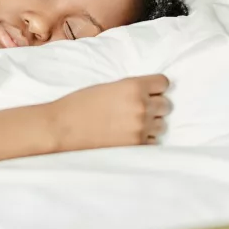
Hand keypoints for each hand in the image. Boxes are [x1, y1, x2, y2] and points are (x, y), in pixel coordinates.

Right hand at [49, 75, 171, 151]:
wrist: (61, 127)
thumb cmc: (80, 104)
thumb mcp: (108, 87)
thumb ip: (131, 89)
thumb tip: (149, 95)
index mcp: (134, 86)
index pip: (164, 83)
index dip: (156, 88)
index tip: (150, 92)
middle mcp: (141, 106)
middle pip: (166, 105)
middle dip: (154, 107)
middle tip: (138, 110)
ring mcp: (140, 127)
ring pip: (162, 124)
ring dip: (151, 124)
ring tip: (132, 125)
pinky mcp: (136, 145)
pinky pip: (153, 141)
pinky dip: (144, 139)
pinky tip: (128, 136)